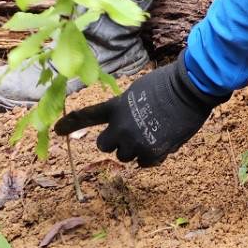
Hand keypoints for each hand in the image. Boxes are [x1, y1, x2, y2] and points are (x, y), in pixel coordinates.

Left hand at [54, 62, 225, 166]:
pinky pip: (144, 163)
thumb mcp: (139, 92)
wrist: (190, 89)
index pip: (87, 116)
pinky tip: (163, 141)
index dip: (70, 124)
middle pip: (103, 146)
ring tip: (153, 133)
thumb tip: (127, 128)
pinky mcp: (152, 152)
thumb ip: (127, 110)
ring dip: (134, 149)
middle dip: (114, 142)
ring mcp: (136, 141)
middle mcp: (121, 126)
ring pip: (125, 157)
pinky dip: (151, 156)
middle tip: (130, 134)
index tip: (57, 130)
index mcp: (116, 107)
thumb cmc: (169, 84)